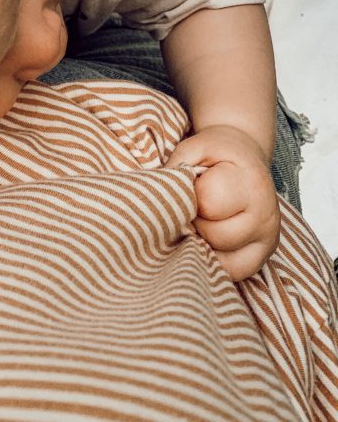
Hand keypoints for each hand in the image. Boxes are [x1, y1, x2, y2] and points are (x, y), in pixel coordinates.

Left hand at [165, 124, 279, 281]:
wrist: (246, 159)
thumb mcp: (194, 148)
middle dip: (193, 222)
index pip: (209, 203)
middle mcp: (265, 217)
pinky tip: (203, 242)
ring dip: (200, 246)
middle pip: (214, 236)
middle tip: (189, 206)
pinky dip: (211, 262)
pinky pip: (231, 274)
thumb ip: (176, 169)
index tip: (187, 186)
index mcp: (251, 184)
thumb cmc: (218, 154)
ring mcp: (266, 241)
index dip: (188, 196)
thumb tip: (156, 199)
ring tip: (196, 222)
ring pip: (222, 262)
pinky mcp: (260, 258)